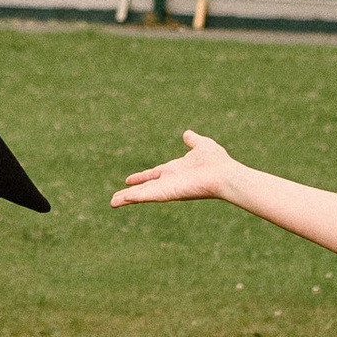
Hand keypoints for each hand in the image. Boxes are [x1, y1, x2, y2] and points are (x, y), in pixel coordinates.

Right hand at [110, 131, 242, 208]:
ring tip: (112, 203)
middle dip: (130, 193)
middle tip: (115, 199)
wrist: (224, 173)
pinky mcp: (167, 193)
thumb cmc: (217, 161)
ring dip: (127, 199)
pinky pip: (147, 195)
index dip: (141, 177)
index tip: (128, 180)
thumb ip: (193, 141)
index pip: (154, 174)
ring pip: (143, 195)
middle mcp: (169, 181)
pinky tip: (120, 200)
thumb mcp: (202, 145)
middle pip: (145, 188)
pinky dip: (133, 197)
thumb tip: (187, 134)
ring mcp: (167, 188)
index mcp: (175, 170)